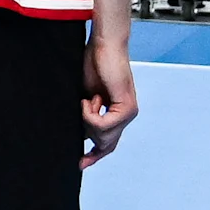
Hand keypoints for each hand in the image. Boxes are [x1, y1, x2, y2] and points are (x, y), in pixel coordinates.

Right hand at [80, 27, 138, 168]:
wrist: (104, 46)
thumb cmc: (94, 65)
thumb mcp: (87, 98)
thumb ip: (88, 117)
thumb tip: (82, 136)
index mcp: (118, 114)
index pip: (109, 143)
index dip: (94, 156)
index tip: (80, 164)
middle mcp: (127, 116)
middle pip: (104, 145)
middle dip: (89, 132)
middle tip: (84, 106)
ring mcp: (129, 113)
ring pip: (102, 136)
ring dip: (87, 118)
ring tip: (88, 97)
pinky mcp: (127, 108)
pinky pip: (103, 126)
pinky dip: (90, 114)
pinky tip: (89, 98)